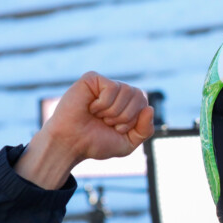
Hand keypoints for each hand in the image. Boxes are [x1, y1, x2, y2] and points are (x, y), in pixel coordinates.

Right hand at [15, 72, 154, 188]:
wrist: (72, 144)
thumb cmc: (97, 142)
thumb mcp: (128, 143)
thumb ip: (145, 130)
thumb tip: (150, 108)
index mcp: (130, 104)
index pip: (145, 105)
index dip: (133, 121)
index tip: (117, 129)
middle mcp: (119, 92)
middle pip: (139, 96)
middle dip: (124, 117)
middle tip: (106, 122)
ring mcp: (105, 84)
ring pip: (126, 91)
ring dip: (112, 111)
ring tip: (98, 115)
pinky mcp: (92, 79)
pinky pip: (112, 87)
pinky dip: (103, 104)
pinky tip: (90, 107)